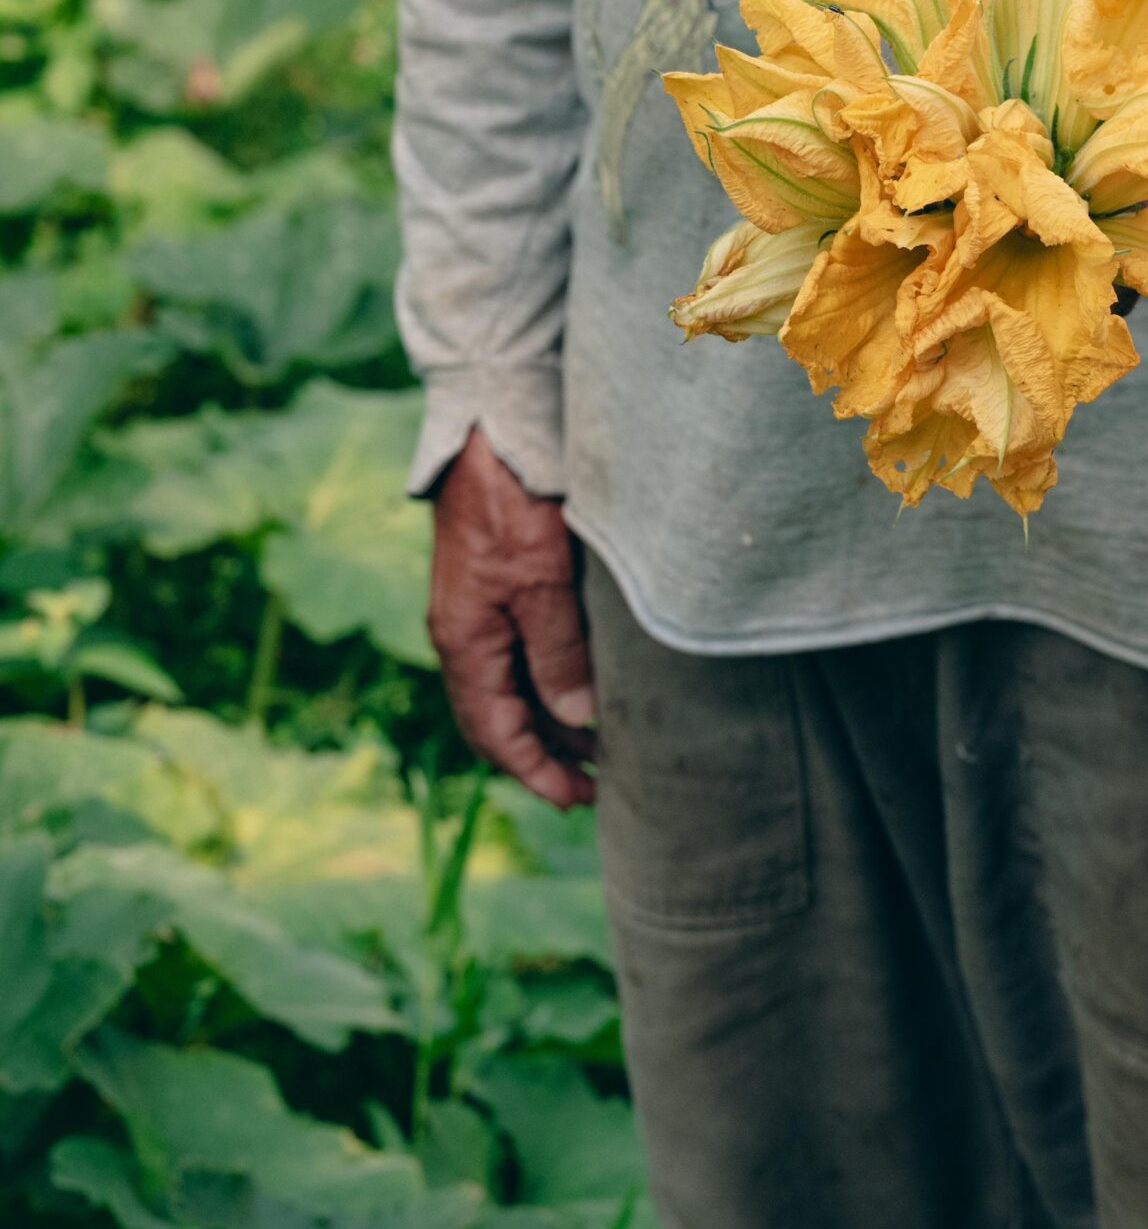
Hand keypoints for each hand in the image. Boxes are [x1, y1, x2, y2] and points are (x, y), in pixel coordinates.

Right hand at [427, 427, 596, 808]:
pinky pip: (520, 656)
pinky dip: (551, 684)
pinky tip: (585, 690)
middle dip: (546, 756)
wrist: (492, 429)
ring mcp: (480, 610)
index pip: (494, 732)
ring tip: (602, 746)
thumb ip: (557, 652)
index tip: (578, 800)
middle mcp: (465, 633)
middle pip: (501, 718)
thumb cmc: (513, 499)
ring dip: (552, 722)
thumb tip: (576, 721)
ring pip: (513, 689)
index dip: (535, 772)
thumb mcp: (542, 581)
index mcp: (464, 641)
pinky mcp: (500, 586)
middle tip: (599, 785)